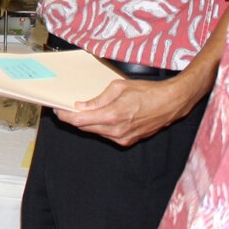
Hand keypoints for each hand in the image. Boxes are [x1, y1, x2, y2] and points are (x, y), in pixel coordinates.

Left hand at [54, 74, 197, 146]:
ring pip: (96, 132)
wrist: (170, 103)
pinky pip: (107, 135)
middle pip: (85, 128)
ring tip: (85, 111)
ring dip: (88, 123)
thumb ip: (98, 99)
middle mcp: (116, 131)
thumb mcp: (118, 87)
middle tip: (67, 109)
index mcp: (112, 115)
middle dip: (74, 119)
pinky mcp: (128, 141)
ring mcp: (122, 138)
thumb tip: (82, 106)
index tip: (58, 111)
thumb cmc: (147, 92)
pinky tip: (102, 117)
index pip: (79, 121)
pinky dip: (101, 127)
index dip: (65, 117)